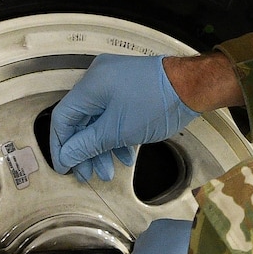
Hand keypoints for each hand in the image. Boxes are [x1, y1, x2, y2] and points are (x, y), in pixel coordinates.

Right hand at [49, 55, 198, 180]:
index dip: (61, 146)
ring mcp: (114, 81)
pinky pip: (112, 113)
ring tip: (107, 171)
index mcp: (90, 85)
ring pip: (98, 120)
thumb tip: (67, 156)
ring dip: (101, 147)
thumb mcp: (118, 131)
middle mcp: (98, 79)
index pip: (62, 118)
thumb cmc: (159, 102)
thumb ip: (88, 145)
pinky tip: (123, 155)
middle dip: (84, 151)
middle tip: (87, 174)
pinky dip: (114, 134)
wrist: (192, 87)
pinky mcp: (128, 88)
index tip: (65, 167)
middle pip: (80, 120)